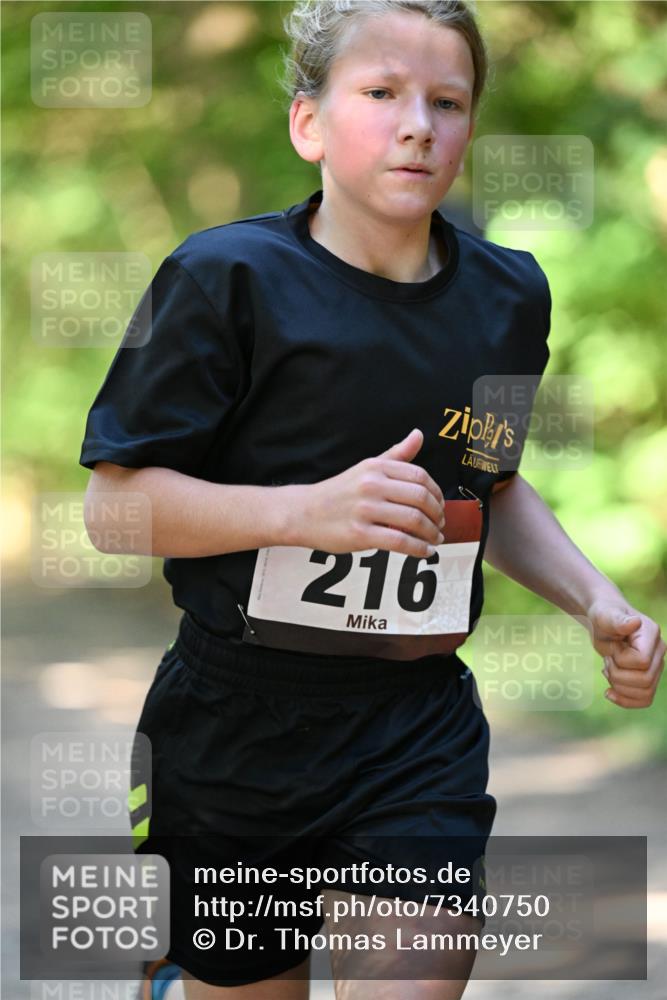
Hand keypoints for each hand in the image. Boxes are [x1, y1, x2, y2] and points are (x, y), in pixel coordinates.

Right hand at [296, 428, 445, 556]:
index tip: (440, 505)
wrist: (303, 513)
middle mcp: (371, 485)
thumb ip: (396, 455)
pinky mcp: (360, 534)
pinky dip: (418, 548)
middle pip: (420, 498)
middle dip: (437, 514)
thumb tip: (418, 435)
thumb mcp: (366, 468)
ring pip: (413, 521)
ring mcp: (365, 510)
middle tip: (439, 524)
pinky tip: (424, 551)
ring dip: (431, 533)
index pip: (420, 476)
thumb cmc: (338, 492)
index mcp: (375, 467)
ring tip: (434, 539)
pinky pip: (399, 542)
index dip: (437, 493)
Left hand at [586, 598, 665, 707]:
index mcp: (652, 634)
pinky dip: (625, 701)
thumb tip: (634, 622)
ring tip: (609, 671)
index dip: (622, 660)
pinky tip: (609, 692)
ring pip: (645, 693)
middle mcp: (659, 651)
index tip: (612, 648)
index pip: (642, 662)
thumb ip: (617, 620)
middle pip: (645, 681)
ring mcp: (655, 666)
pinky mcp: (648, 677)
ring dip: (620, 687)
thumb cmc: (604, 616)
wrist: (603, 624)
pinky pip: (644, 700)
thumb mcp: (605, 616)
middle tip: (607, 661)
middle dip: (618, 675)